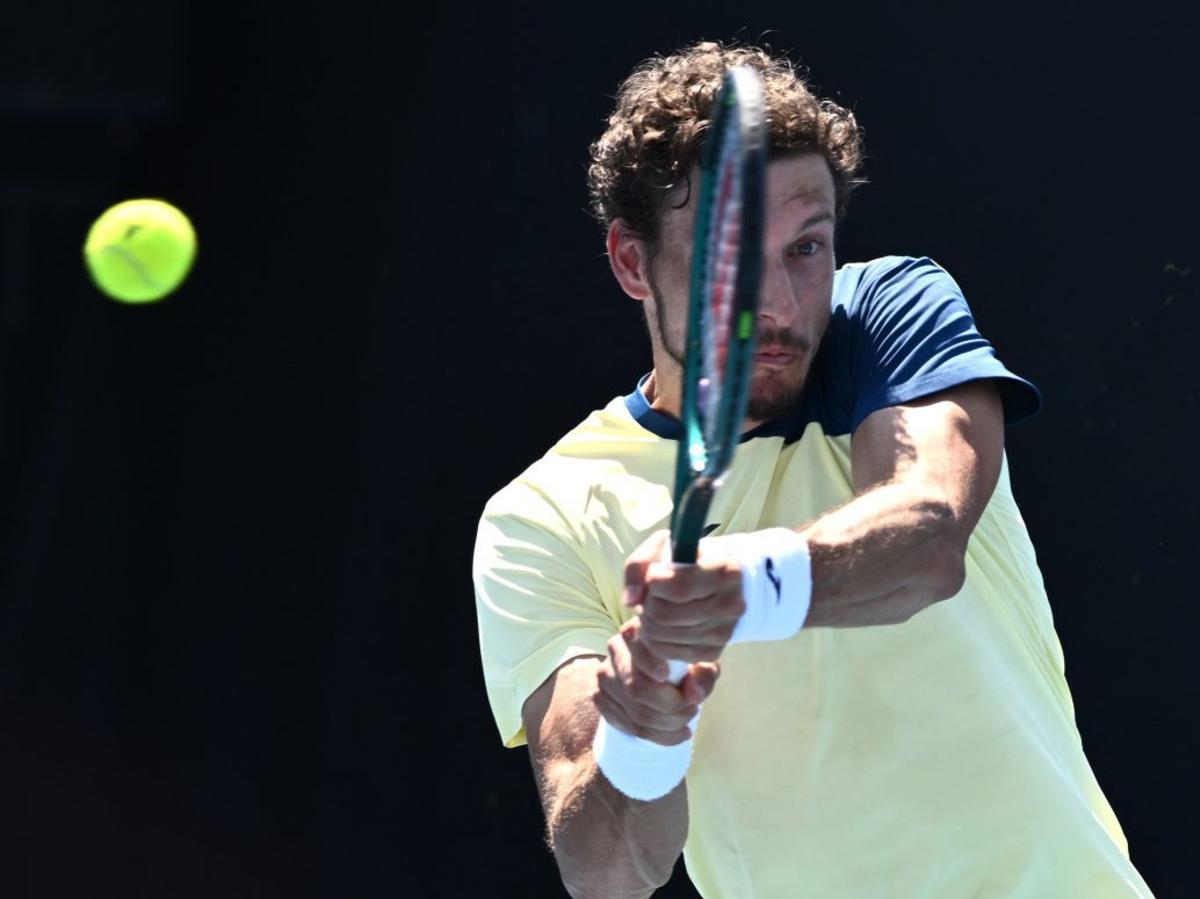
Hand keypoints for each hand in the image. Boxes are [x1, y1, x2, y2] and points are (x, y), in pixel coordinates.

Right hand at [593, 616, 719, 746]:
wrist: (661, 678)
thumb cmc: (685, 665)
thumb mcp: (702, 664)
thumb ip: (703, 676)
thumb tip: (694, 696)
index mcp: (638, 631)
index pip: (636, 647)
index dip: (650, 663)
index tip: (667, 676)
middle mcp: (615, 649)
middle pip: (636, 688)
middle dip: (671, 707)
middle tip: (693, 709)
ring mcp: (604, 675)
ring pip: (634, 713)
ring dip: (668, 725)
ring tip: (688, 719)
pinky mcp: (600, 698)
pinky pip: (626, 726)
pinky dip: (657, 736)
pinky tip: (677, 733)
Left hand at [623, 529, 745, 663]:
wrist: (717, 581)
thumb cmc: (687, 559)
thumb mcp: (664, 546)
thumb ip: (639, 565)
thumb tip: (629, 600)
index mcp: (726, 572)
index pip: (677, 588)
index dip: (654, 582)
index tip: (655, 573)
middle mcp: (731, 605)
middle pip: (665, 615)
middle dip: (647, 604)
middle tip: (650, 594)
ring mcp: (723, 632)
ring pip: (663, 635)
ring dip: (646, 621)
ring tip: (653, 606)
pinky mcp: (712, 651)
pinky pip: (667, 651)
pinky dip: (653, 640)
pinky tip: (660, 623)